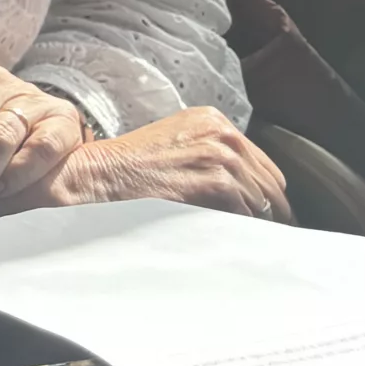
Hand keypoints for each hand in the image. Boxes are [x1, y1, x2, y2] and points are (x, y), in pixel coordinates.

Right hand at [0, 107, 291, 222]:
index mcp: (213, 121)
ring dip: (252, 230)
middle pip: (272, 188)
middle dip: (264, 216)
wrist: (93, 179)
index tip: (255, 221)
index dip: (263, 199)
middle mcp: (223, 133)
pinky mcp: (217, 183)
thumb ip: (212, 161)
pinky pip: (248, 220)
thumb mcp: (174, 150)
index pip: (265, 169)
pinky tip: (217, 240)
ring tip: (230, 244)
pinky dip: (239, 235)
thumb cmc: (126, 173)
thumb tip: (252, 200)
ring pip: (265, 208)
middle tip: (247, 239)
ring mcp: (221, 157)